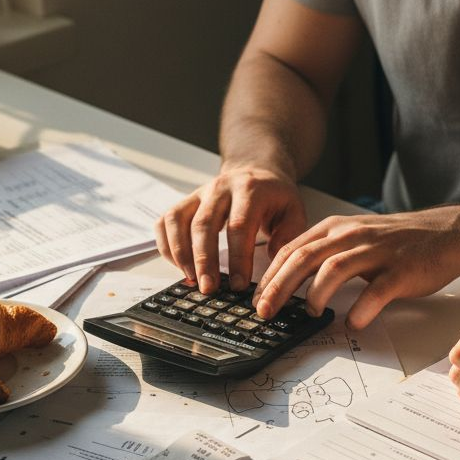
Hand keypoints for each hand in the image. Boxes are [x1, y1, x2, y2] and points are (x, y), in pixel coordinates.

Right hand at [154, 165, 306, 293]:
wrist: (256, 171)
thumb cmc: (275, 197)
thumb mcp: (293, 211)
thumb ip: (288, 236)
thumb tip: (273, 263)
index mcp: (250, 190)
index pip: (239, 225)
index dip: (237, 257)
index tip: (238, 284)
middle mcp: (220, 188)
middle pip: (204, 224)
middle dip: (204, 260)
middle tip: (209, 289)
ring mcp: (198, 193)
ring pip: (178, 221)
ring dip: (181, 253)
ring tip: (191, 280)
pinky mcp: (185, 201)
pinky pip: (166, 221)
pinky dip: (167, 245)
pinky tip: (179, 266)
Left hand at [252, 208, 459, 327]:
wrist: (444, 235)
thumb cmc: (396, 243)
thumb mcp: (354, 237)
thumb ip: (324, 253)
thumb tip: (289, 281)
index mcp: (336, 229)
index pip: (292, 250)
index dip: (270, 275)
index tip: (256, 299)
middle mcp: (352, 236)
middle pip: (304, 258)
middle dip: (279, 287)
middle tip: (265, 311)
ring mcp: (376, 251)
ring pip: (335, 269)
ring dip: (315, 294)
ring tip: (308, 313)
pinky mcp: (400, 270)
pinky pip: (376, 290)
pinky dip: (361, 308)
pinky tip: (353, 322)